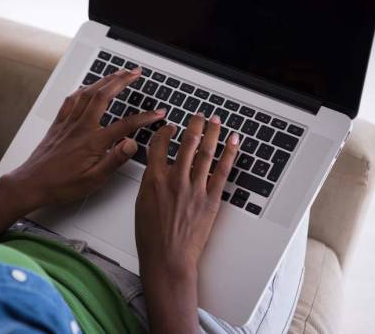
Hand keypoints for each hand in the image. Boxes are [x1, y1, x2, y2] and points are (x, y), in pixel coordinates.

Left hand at [5, 67, 165, 209]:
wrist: (31, 184)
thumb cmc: (60, 185)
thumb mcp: (93, 180)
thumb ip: (114, 160)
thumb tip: (131, 144)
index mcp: (92, 142)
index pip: (125, 125)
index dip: (144, 117)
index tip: (157, 113)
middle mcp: (80, 127)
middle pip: (104, 96)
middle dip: (122, 80)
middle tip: (135, 72)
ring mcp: (68, 123)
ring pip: (87, 93)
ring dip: (104, 80)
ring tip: (117, 73)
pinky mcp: (58, 124)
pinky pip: (71, 100)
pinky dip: (82, 89)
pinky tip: (87, 87)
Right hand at [135, 113, 238, 275]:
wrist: (168, 258)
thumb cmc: (152, 237)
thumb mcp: (141, 204)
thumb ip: (150, 183)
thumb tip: (157, 170)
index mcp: (154, 179)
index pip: (158, 145)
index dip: (165, 132)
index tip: (170, 128)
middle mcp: (175, 179)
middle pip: (186, 143)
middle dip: (193, 126)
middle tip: (198, 117)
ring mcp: (194, 188)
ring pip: (205, 152)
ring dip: (212, 132)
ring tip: (215, 121)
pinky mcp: (210, 199)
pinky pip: (222, 171)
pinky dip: (229, 153)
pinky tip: (233, 141)